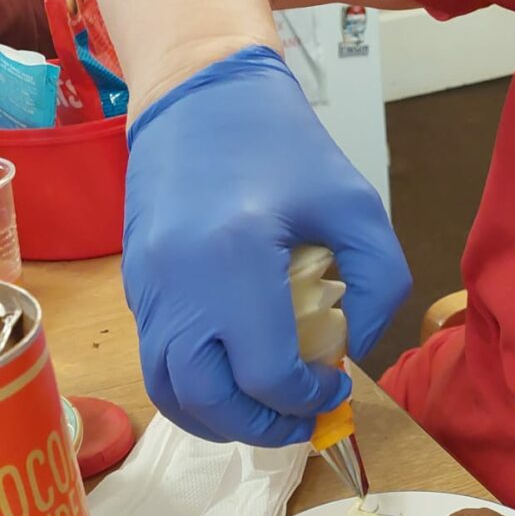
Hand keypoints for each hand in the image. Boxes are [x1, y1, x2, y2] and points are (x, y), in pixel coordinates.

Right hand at [123, 45, 411, 444]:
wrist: (198, 88)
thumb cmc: (281, 142)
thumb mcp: (356, 203)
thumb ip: (378, 284)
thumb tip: (353, 349)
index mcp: (235, 257)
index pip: (266, 373)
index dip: (307, 399)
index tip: (334, 386)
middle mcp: (179, 281)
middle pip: (210, 400)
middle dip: (262, 427)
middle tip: (298, 420)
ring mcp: (147, 288)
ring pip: (170, 393)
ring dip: (220, 420)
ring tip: (263, 412)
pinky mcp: (135, 287)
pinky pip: (157, 363)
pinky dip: (194, 389)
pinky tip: (234, 379)